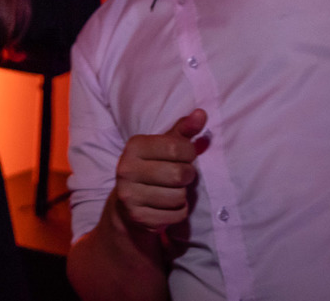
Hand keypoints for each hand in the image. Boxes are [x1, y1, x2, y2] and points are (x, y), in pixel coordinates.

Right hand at [111, 109, 206, 234]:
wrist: (127, 206)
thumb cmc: (152, 168)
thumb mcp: (164, 147)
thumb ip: (184, 130)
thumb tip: (202, 113)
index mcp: (133, 146)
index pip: (176, 147)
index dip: (189, 153)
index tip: (185, 156)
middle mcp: (126, 169)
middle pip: (179, 174)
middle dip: (188, 176)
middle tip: (181, 176)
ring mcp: (130, 195)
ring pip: (178, 197)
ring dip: (183, 195)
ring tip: (172, 191)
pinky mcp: (138, 217)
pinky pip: (176, 215)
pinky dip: (179, 212)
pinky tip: (167, 206)